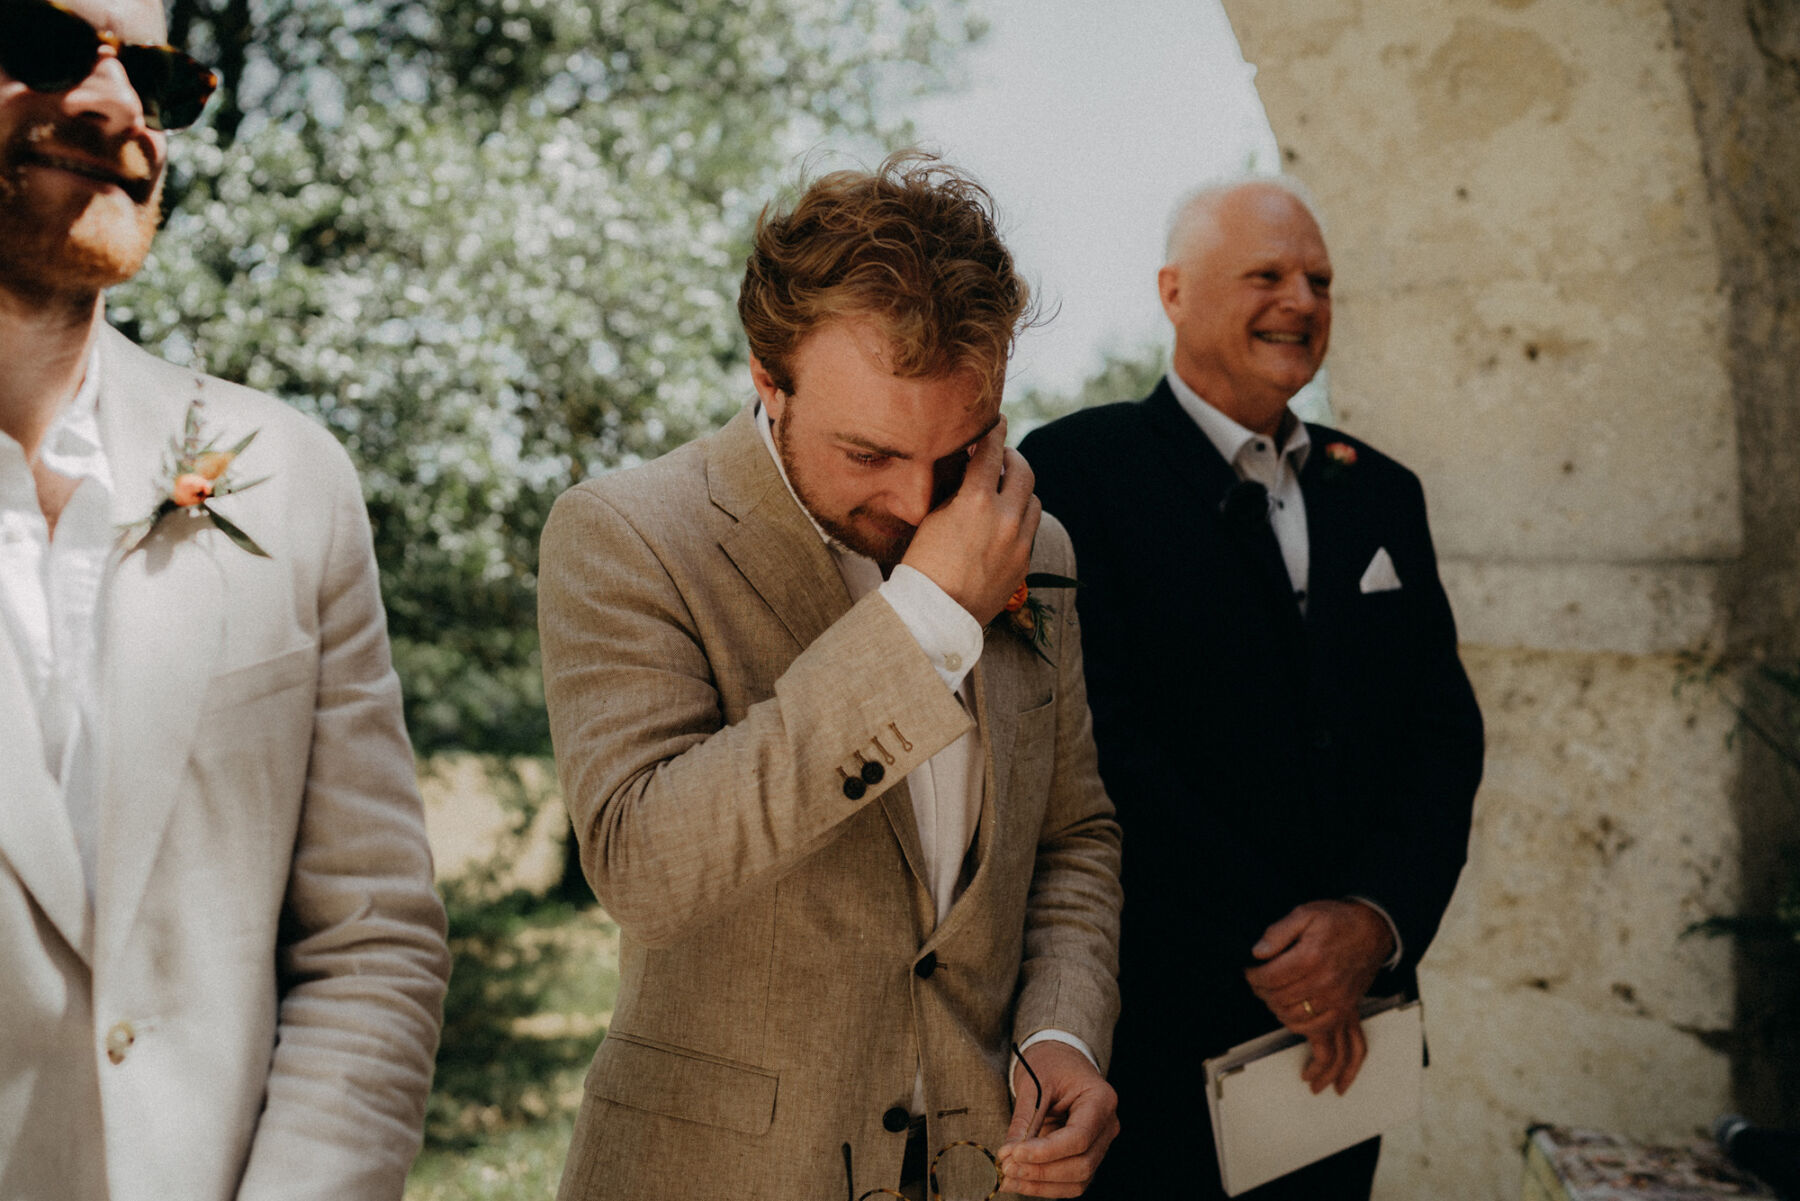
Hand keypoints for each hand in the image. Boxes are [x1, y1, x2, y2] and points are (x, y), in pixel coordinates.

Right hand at [901, 416, 1040, 624]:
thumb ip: (958, 490)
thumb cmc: (923, 564)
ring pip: (1034, 500)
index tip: (997, 422)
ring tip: (1004, 492)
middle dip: (1013, 458)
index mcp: (977, 501)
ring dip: (1020, 490)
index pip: (992, 452)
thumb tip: (971, 470)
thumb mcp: (934, 517)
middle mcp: (1005, 517)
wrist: (936, 613)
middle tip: (1002, 457)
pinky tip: (1003, 523)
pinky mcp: (1024, 561)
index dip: (995, 432)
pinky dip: (1020, 518)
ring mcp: (1019, 541)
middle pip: (1024, 471)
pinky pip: (1030, 528)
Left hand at [994, 1041, 1118, 1197]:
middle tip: (1007, 1167)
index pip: (1078, 1137)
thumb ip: (1024, 1121)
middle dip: (1041, 1171)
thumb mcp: (1033, 1085)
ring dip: (1040, 1184)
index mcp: (1101, 1099)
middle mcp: (1107, 1126)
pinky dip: (1044, 1186)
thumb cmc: (1050, 1065)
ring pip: (1077, 1180)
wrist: (1061, 1060)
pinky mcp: (1086, 1156)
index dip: (1046, 1152)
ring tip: (1008, 1177)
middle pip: (1081, 1164)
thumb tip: (1008, 1156)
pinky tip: (1019, 1181)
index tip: (1014, 1154)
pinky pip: (1070, 1181)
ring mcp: (1100, 1144)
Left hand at [1243, 900, 1393, 1094]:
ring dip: (1284, 1023)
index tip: (1249, 973)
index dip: (1253, 977)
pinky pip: (1345, 1047)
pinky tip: (1320, 1081)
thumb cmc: (1337, 920)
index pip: (1270, 978)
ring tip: (1273, 1011)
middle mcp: (1326, 986)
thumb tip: (1257, 953)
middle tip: (1259, 989)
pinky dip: (1331, 1066)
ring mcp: (1339, 1004)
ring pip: (1303, 1027)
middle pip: (1281, 1004)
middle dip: (1264, 998)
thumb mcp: (1305, 913)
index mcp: (1312, 959)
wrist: (1372, 928)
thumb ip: (1278, 932)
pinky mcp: (1348, 1013)